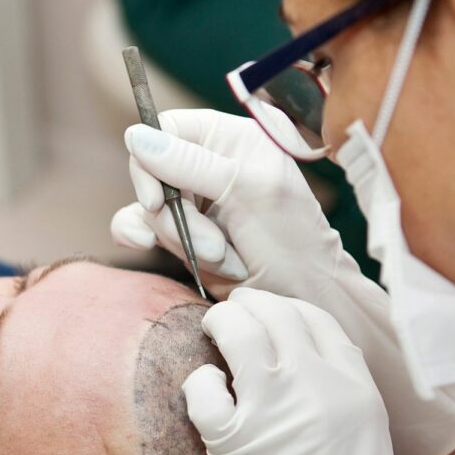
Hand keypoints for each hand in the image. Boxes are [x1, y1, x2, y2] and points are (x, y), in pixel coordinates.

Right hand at [111, 108, 454, 454]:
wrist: (319, 327)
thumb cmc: (300, 256)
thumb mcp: (250, 197)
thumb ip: (192, 162)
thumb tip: (135, 133)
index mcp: (242, 149)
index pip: (173, 127)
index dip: (159, 151)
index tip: (165, 182)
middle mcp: (220, 179)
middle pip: (152, 168)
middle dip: (168, 201)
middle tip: (205, 231)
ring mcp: (205, 217)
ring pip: (144, 207)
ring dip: (168, 232)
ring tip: (218, 257)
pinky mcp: (195, 255)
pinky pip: (150, 238)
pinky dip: (160, 250)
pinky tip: (198, 266)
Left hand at [183, 288, 408, 454]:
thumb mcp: (366, 441)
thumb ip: (339, 394)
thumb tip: (300, 361)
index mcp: (358, 390)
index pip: (317, 321)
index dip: (285, 308)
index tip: (267, 309)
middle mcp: (319, 389)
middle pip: (276, 315)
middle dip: (248, 305)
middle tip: (232, 311)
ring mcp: (274, 410)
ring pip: (238, 333)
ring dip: (220, 324)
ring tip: (212, 329)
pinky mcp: (233, 439)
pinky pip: (204, 387)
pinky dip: (199, 382)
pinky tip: (205, 391)